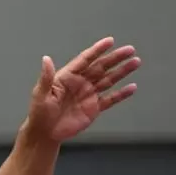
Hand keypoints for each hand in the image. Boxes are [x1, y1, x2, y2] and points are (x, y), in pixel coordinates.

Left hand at [25, 36, 140, 143]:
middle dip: (115, 58)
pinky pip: (110, 99)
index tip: (110, 41)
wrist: (45, 133)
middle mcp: (80, 83)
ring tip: (136, 62)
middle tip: (130, 49)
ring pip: (108, 80)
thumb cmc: (39, 112)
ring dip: (122, 71)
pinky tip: (132, 87)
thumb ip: (46, 77)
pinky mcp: (94, 108)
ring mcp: (88, 95)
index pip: (85, 60)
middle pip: (101, 67)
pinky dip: (121, 94)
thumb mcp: (41, 94)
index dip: (97, 50)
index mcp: (67, 76)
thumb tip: (46, 59)